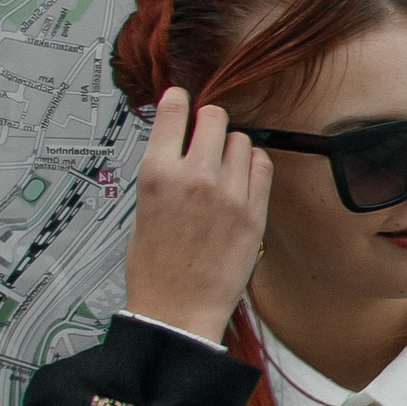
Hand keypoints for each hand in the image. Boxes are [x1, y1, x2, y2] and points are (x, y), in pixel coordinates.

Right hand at [123, 88, 271, 340]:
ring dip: (232, 146)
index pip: (175, 112)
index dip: (180, 101)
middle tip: (206, 136)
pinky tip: (242, 178)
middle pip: (214, 117)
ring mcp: (228, 193)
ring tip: (222, 167)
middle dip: (209, 123)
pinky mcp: (254, 210)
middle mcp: (194, 176)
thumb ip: (164, 169)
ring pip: (242, 140)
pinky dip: (254, 165)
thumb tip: (178, 142)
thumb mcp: (143, 206)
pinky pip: (263, 165)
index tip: (182, 98)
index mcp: (156, 173)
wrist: (177, 307)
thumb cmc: (155, 264)